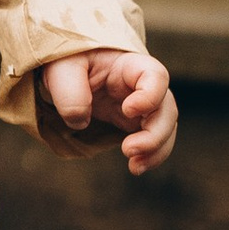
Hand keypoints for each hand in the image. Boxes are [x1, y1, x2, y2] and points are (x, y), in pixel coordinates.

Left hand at [41, 47, 177, 173]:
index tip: (127, 110)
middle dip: (156, 134)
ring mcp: (141, 105)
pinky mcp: (133, 123)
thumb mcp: (61, 70)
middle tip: (129, 150)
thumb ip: (70, 93)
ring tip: (135, 167)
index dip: (150, 96)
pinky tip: (135, 167)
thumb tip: (81, 122)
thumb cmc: (66, 62)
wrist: (64, 73)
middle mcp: (141, 85)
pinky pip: (153, 140)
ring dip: (156, 150)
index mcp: (127, 65)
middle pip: (166, 108)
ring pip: (165, 128)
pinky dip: (150, 155)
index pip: (156, 76)